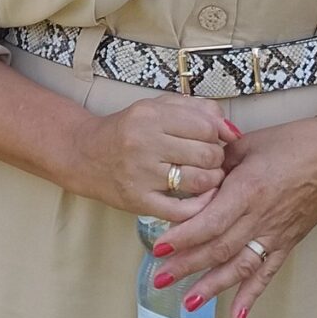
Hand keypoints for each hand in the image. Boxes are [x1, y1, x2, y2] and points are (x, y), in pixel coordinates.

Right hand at [70, 93, 238, 222]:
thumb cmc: (126, 130)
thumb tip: (232, 130)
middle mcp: (144, 143)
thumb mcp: (156, 107)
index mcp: (149, 116)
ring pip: (200, 181)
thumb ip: (196, 110)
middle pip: (207, 154)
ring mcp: (140, 174)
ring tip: (205, 177)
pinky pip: (182, 210)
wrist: (84, 154)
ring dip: (212, 181)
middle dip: (216, 158)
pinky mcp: (138, 200)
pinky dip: (200, 206)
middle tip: (208, 160)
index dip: (217, 135)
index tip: (213, 140)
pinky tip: (200, 198)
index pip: (206, 127)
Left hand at [150, 116, 316, 317]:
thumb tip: (190, 175)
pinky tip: (237, 316)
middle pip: (219, 249)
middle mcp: (261, 218)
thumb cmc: (293, 142)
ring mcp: (276, 234)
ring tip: (189, 302)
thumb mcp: (247, 144)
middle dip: (186, 266)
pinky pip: (268, 273)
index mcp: (248, 190)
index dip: (183, 238)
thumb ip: (217, 162)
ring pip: (239, 267)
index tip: (159, 247)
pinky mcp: (288, 242)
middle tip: (159, 279)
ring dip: (213, 286)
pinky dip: (251, 295)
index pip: (210, 222)